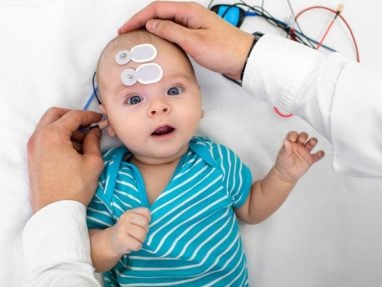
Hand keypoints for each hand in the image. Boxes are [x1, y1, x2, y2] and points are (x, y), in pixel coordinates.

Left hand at [27, 107, 102, 212]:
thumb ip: (94, 141)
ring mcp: (33, 147)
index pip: (73, 116)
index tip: (99, 119)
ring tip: (82, 141)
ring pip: (48, 125)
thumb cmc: (75, 188)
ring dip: (65, 127)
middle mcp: (39, 137)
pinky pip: (44, 137)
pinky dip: (57, 136)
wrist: (56, 211)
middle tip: (88, 125)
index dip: (89, 116)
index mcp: (53, 135)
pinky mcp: (33, 157)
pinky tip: (72, 149)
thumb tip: (94, 131)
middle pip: (56, 114)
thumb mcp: (92, 162)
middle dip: (73, 117)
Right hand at [107, 208, 150, 255]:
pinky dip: (137, 246)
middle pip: (145, 224)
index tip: (140, 224)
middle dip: (145, 231)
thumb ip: (142, 217)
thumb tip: (150, 223)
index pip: (146, 212)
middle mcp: (125, 219)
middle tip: (137, 234)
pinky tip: (131, 244)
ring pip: (142, 235)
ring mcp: (122, 229)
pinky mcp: (121, 240)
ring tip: (134, 239)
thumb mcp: (132, 220)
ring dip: (141, 240)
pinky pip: (137, 245)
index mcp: (129, 212)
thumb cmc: (127, 231)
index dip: (147, 219)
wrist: (110, 242)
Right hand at [119, 1, 253, 79]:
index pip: (157, 9)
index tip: (126, 28)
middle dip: (141, 21)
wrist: (244, 59)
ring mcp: (193, 24)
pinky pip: (174, 30)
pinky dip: (162, 34)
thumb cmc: (224, 50)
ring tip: (138, 36)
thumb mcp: (194, 41)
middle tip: (127, 32)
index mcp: (189, 11)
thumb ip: (171, 31)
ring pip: (166, 22)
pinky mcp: (196, 34)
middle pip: (160, 13)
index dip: (138, 17)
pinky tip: (158, 42)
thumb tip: (152, 24)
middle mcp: (190, 15)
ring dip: (151, 27)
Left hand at [274, 131, 324, 182]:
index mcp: (291, 143)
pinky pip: (317, 155)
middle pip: (303, 136)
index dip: (293, 135)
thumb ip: (286, 148)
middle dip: (303, 136)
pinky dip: (320, 154)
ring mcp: (305, 152)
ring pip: (311, 143)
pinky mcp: (310, 159)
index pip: (293, 135)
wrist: (286, 174)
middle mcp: (298, 146)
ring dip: (313, 141)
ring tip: (312, 142)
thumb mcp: (283, 155)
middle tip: (302, 140)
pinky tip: (320, 153)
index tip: (293, 138)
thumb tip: (286, 141)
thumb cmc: (283, 163)